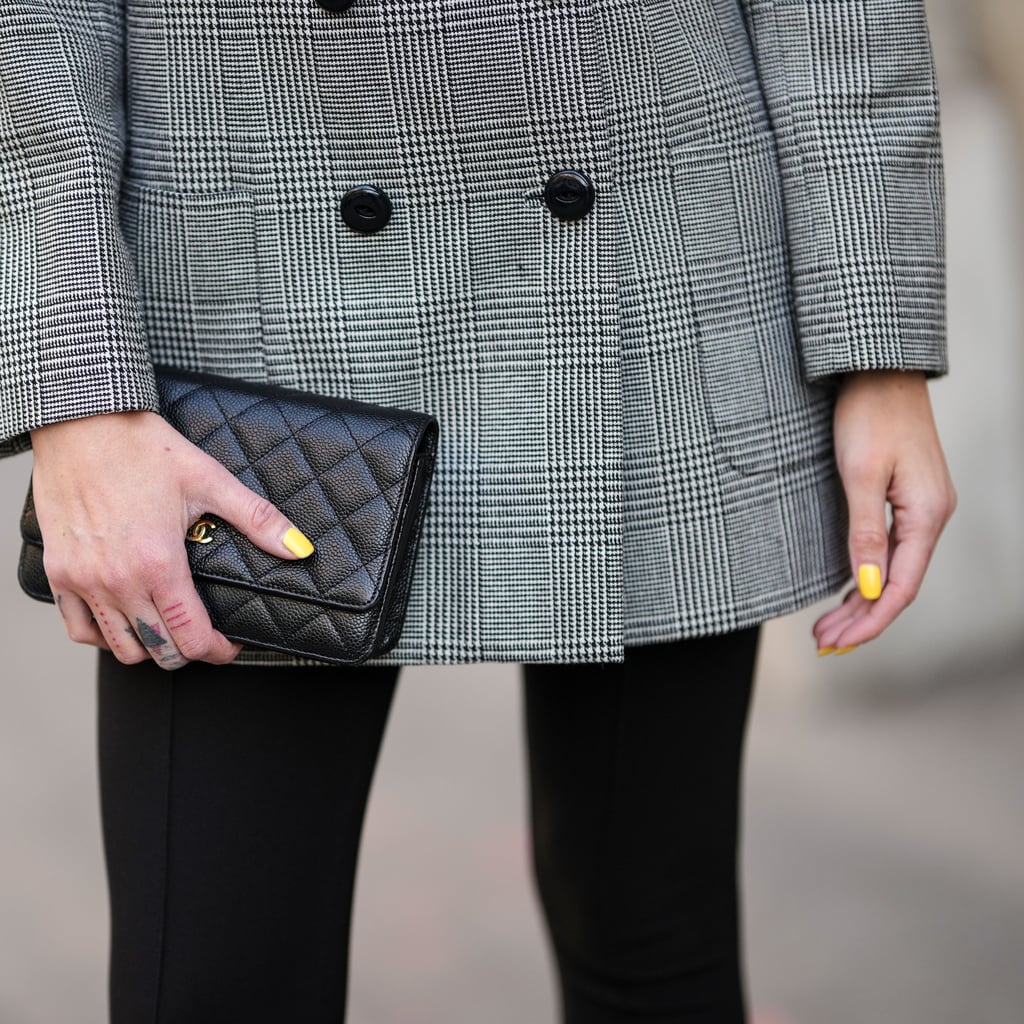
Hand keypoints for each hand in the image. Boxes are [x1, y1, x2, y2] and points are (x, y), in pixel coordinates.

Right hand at [30, 410, 314, 669]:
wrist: (80, 421)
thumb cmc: (141, 448)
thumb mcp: (209, 480)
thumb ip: (258, 519)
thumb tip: (299, 548)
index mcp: (158, 563)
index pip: (191, 637)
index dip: (218, 651)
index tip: (230, 644)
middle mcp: (118, 580)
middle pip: (159, 650)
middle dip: (189, 651)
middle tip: (205, 636)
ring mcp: (83, 579)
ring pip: (120, 647)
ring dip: (150, 647)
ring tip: (170, 629)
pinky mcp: (59, 572)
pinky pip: (79, 628)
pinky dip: (105, 636)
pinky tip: (126, 621)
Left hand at [813, 370, 956, 654]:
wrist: (879, 368)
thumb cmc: (868, 414)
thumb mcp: (859, 476)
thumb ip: (864, 534)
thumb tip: (867, 587)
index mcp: (926, 515)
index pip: (900, 588)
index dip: (869, 622)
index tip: (836, 644)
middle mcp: (931, 516)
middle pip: (897, 585)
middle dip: (861, 619)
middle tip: (823, 643)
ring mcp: (920, 507)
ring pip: (893, 570)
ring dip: (861, 601)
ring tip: (827, 628)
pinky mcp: (906, 497)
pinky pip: (890, 550)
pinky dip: (866, 575)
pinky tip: (848, 592)